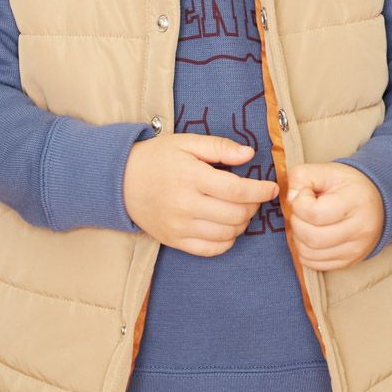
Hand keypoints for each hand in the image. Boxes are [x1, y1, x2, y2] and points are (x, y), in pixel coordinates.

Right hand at [123, 133, 279, 256]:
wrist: (120, 180)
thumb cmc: (156, 158)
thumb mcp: (186, 142)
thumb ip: (219, 147)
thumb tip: (249, 154)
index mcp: (191, 177)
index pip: (237, 190)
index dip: (260, 191)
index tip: (272, 188)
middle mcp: (186, 205)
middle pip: (236, 215)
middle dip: (253, 206)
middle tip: (253, 196)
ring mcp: (180, 226)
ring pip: (227, 234)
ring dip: (242, 223)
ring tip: (240, 210)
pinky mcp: (174, 240)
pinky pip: (210, 250)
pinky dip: (226, 241)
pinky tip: (227, 227)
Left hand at [287, 162, 384, 269]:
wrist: (378, 204)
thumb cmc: (349, 186)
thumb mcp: (327, 171)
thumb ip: (302, 177)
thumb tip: (289, 199)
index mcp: (355, 202)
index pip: (314, 213)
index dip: (299, 203)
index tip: (305, 194)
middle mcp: (359, 230)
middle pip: (311, 237)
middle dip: (296, 222)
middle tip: (300, 210)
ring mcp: (355, 250)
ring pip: (309, 253)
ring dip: (298, 237)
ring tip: (305, 222)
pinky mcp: (349, 262)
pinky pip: (314, 264)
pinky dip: (304, 250)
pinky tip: (309, 235)